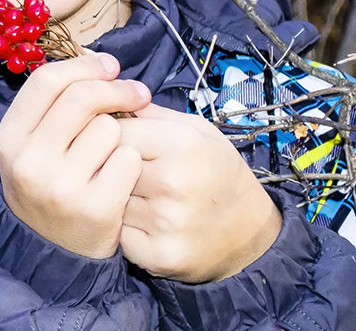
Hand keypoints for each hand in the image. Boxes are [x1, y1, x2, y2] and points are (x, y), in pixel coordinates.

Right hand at [0, 52, 151, 258]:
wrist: (53, 252)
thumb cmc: (49, 184)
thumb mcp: (32, 145)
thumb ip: (55, 105)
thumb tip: (101, 61)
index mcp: (9, 138)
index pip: (47, 81)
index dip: (84, 66)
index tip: (111, 66)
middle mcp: (29, 161)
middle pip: (82, 98)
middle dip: (117, 89)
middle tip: (138, 94)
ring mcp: (61, 186)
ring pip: (110, 128)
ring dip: (121, 135)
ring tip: (112, 154)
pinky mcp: (95, 208)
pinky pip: (129, 159)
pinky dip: (132, 162)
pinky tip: (122, 176)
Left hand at [117, 105, 282, 282]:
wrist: (248, 232)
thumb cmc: (216, 172)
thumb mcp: (197, 130)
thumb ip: (152, 114)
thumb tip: (109, 99)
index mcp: (183, 143)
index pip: (114, 130)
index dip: (110, 134)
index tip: (118, 141)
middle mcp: (173, 182)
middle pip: (107, 164)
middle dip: (109, 165)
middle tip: (126, 170)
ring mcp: (165, 222)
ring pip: (108, 199)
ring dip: (114, 198)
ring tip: (139, 196)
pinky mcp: (158, 255)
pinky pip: (117, 234)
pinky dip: (123, 228)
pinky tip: (142, 222)